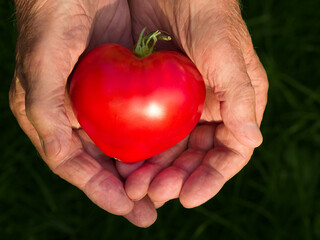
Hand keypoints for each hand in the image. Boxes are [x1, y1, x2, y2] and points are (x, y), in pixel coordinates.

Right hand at [9, 0, 157, 226]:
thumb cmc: (51, 21)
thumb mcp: (41, 68)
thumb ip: (46, 117)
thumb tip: (64, 161)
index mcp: (56, 119)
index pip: (79, 165)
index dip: (100, 190)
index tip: (127, 208)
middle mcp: (81, 116)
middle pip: (106, 162)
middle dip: (128, 187)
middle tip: (150, 210)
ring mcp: (105, 103)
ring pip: (126, 146)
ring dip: (146, 170)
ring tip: (166, 191)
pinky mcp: (127, 86)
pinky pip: (143, 120)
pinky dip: (156, 139)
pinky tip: (172, 153)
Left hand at [119, 0, 267, 206]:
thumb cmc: (207, 12)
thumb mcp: (226, 53)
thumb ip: (239, 97)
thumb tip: (253, 141)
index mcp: (234, 106)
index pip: (228, 154)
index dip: (210, 179)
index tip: (187, 197)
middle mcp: (209, 111)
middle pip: (195, 158)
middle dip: (176, 179)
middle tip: (153, 193)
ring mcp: (182, 107)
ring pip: (170, 150)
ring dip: (154, 171)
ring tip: (134, 186)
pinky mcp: (157, 100)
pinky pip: (149, 132)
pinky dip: (138, 150)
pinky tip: (123, 161)